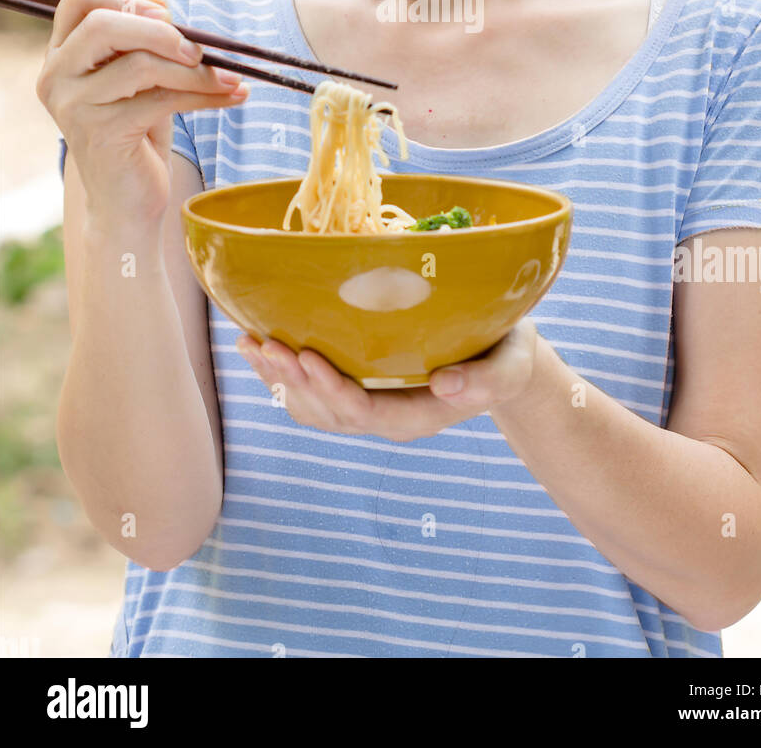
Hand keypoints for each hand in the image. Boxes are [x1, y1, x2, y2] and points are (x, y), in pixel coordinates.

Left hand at [235, 319, 538, 439]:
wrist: (504, 358)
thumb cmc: (508, 355)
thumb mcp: (510, 365)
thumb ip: (484, 381)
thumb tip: (444, 387)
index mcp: (418, 415)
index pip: (364, 411)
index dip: (331, 387)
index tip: (306, 353)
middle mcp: (387, 418)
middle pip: (328, 411)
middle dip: (292, 379)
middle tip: (264, 342)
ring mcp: (370, 407)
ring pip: (312, 408)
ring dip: (278, 378)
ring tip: (250, 343)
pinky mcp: (360, 390)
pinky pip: (312, 395)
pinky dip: (284, 374)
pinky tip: (262, 348)